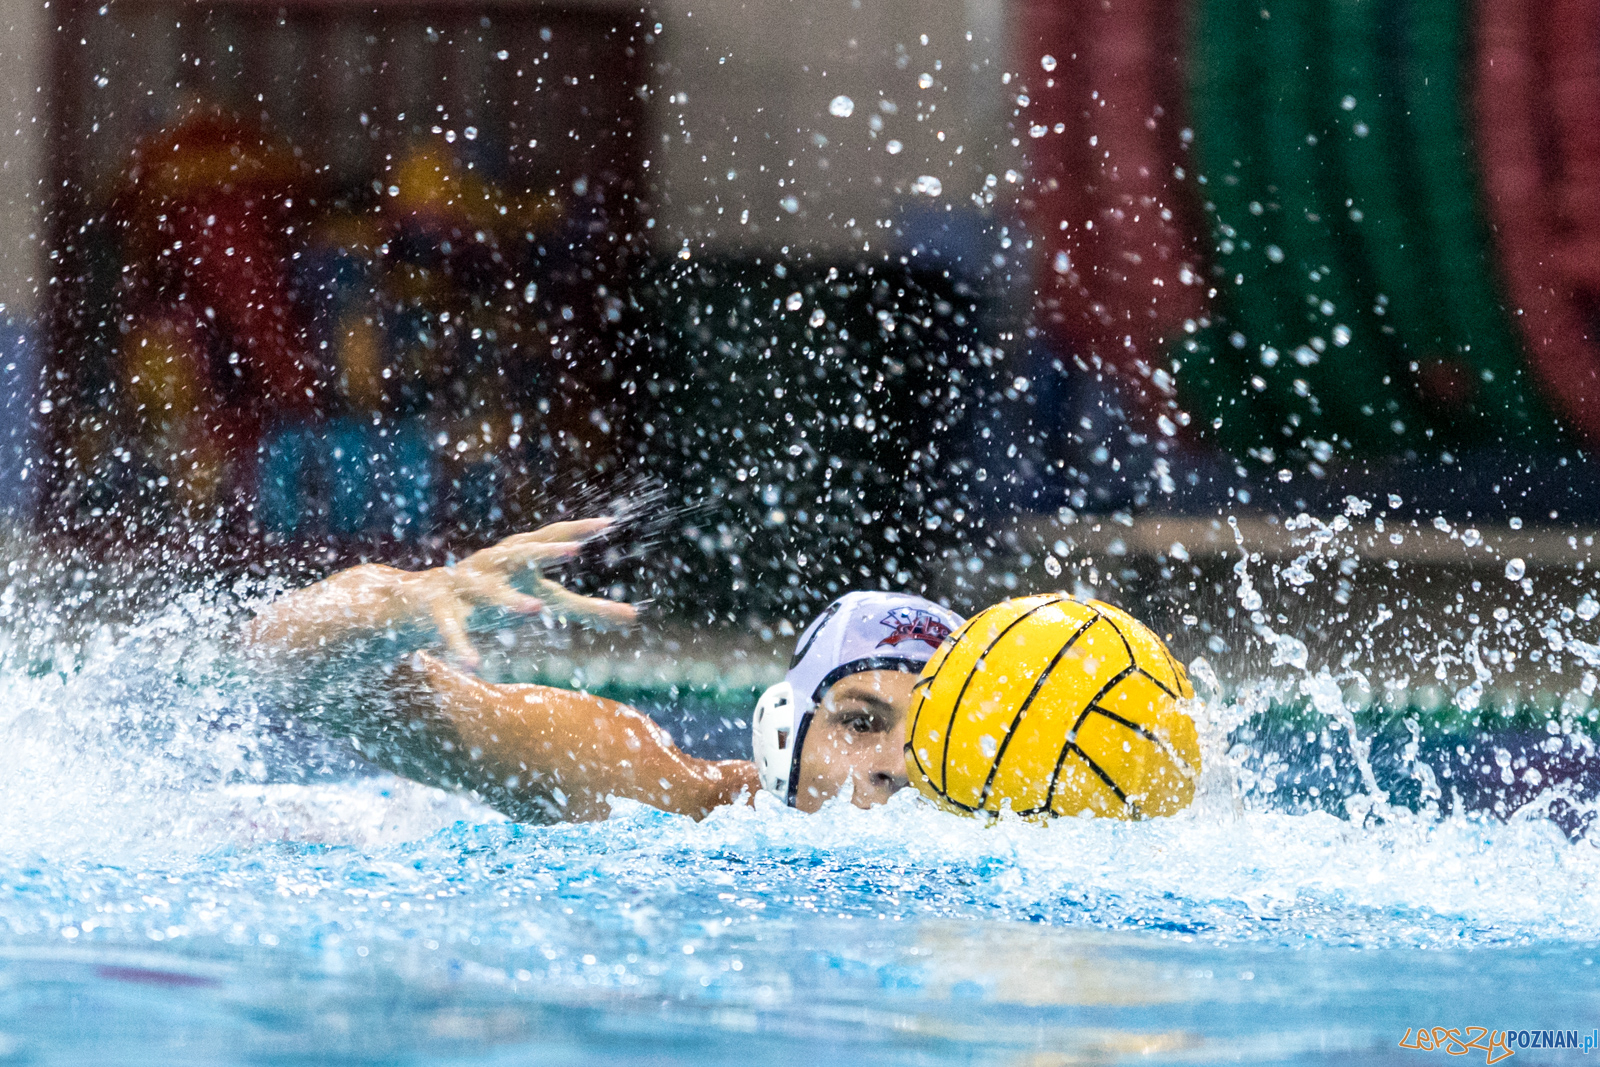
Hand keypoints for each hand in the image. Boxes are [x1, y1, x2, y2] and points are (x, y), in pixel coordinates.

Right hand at [412, 518, 637, 669]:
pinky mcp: (439, 611)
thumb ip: (585, 609)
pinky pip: (451, 631)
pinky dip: (461, 647)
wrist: (414, 601)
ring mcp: (464, 586)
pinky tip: (473, 666)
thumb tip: (635, 618)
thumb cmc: (489, 597)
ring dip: (510, 600)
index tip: (607, 524)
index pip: (548, 538)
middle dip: (545, 551)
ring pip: (488, 592)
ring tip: (534, 610)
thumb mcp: (540, 599)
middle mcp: (491, 564)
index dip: (576, 530)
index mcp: (516, 557)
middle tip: (574, 550)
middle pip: (520, 554)